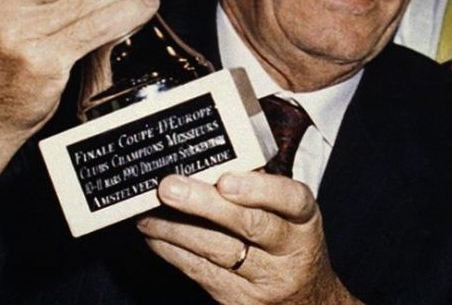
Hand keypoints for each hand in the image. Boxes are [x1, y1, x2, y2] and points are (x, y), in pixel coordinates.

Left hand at [138, 173, 360, 304]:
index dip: (258, 189)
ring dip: (175, 229)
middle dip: (204, 205)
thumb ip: (257, 187)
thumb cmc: (287, 241)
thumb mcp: (288, 214)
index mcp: (304, 219)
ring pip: (217, 251)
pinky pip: (200, 273)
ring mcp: (264, 280)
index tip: (226, 180)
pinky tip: (154, 235)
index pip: (290, 200)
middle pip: (250, 226)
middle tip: (169, 187)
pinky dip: (172, 251)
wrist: (306, 301)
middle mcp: (289, 250)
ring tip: (146, 212)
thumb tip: (204, 161)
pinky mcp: (238, 300)